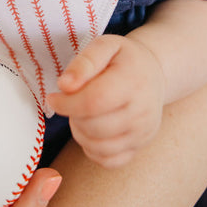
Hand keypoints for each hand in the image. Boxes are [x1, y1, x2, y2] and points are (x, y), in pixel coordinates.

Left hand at [48, 35, 165, 167]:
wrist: (153, 73)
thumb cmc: (123, 58)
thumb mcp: (105, 45)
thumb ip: (84, 62)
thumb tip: (65, 86)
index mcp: (133, 81)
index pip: (94, 102)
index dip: (67, 103)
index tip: (53, 98)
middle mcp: (143, 111)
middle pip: (94, 127)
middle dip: (73, 115)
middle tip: (72, 101)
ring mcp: (143, 132)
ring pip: (98, 147)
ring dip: (79, 132)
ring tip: (81, 113)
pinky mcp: (140, 146)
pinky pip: (107, 161)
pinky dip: (91, 148)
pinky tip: (91, 129)